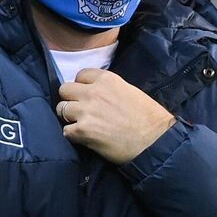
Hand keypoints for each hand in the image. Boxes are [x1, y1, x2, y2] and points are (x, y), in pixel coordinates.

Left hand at [56, 68, 175, 164]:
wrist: (155, 142)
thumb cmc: (149, 118)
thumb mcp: (129, 91)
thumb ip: (109, 89)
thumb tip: (95, 92)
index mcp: (107, 79)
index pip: (80, 74)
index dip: (81, 86)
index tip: (86, 95)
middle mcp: (93, 92)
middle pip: (65, 89)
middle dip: (70, 99)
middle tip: (79, 110)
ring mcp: (85, 111)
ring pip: (61, 109)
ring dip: (69, 118)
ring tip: (82, 125)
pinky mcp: (82, 130)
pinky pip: (65, 130)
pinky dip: (72, 135)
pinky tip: (84, 138)